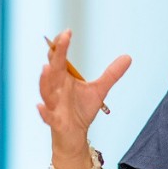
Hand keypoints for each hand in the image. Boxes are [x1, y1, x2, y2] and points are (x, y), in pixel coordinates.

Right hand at [37, 29, 130, 162]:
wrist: (74, 136)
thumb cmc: (81, 111)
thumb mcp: (99, 90)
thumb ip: (111, 74)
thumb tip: (128, 57)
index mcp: (63, 79)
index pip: (58, 58)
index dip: (61, 45)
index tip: (67, 32)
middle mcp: (56, 89)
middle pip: (53, 69)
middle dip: (56, 54)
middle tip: (62, 38)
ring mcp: (54, 105)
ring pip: (46, 91)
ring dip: (45, 80)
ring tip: (47, 67)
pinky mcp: (55, 121)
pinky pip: (47, 116)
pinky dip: (43, 112)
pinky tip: (40, 106)